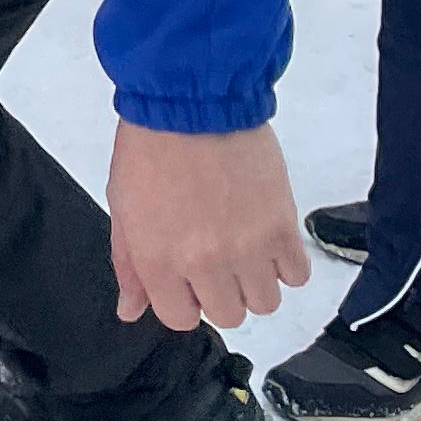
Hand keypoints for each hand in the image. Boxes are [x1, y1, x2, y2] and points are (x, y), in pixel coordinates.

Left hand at [106, 121, 306, 331]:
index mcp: (158, 259)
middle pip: (228, 316)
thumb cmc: (150, 147)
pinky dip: (284, 264)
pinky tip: (266, 238)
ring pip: (266, 303)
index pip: (180, 318)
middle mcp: (205, 262)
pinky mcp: (282, 228)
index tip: (185, 276)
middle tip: (214, 258)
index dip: (183, 299)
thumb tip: (130, 310)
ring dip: (254, 282)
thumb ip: (129, 264)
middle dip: (219, 292)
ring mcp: (247, 248)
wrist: (192, 101)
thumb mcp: (123, 205)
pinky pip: (296, 275)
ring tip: (242, 247)